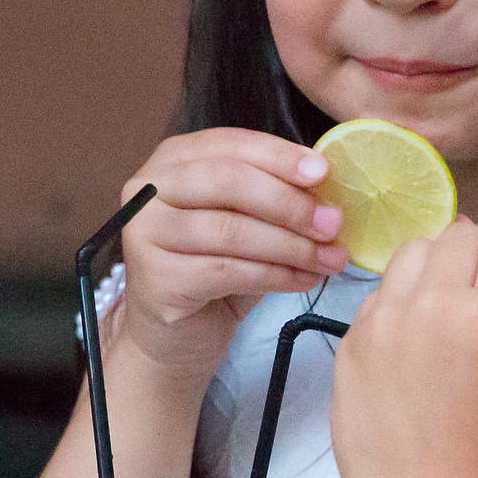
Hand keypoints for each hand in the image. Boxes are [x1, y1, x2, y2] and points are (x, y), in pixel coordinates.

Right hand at [109, 130, 348, 386]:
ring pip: (231, 230)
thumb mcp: (247, 220)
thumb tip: (327, 183)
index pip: (231, 144)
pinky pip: (227, 271)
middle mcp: (149, 189)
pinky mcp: (154, 277)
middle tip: (333, 224)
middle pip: (229, 182)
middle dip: (289, 203)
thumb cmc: (215, 266)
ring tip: (329, 259)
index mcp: (174, 159)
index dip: (279, 156)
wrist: (177, 333)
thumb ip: (274, 194)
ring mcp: (144, 232)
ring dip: (291, 246)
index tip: (324, 173)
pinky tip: (304, 280)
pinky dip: (275, 276)